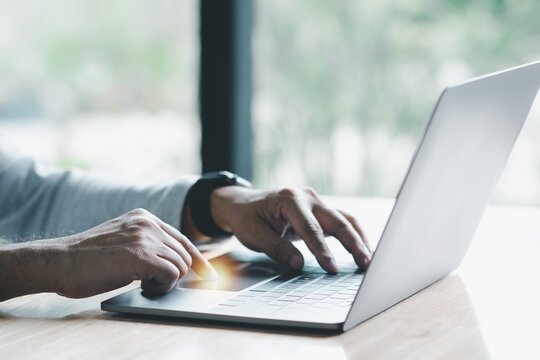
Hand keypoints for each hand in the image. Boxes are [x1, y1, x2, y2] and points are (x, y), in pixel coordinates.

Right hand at [0, 208, 215, 300]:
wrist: (58, 261)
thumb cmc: (87, 257)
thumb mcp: (122, 240)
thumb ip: (147, 244)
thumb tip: (174, 263)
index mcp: (144, 217)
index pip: (181, 240)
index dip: (197, 259)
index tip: (207, 274)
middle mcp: (148, 224)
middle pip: (184, 255)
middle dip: (176, 275)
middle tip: (153, 284)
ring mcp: (145, 238)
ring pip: (180, 266)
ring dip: (165, 282)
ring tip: (142, 284)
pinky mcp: (141, 256)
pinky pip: (171, 276)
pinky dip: (161, 287)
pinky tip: (141, 286)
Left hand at [209, 186, 372, 272]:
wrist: (243, 203)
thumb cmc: (247, 218)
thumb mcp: (253, 235)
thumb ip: (276, 248)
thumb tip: (298, 264)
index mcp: (289, 200)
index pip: (310, 227)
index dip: (322, 249)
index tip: (331, 268)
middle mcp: (307, 197)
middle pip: (336, 220)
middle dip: (353, 242)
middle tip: (365, 263)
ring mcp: (315, 202)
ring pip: (344, 219)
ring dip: (358, 238)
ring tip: (369, 259)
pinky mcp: (320, 210)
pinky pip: (341, 221)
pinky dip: (353, 235)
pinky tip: (363, 249)